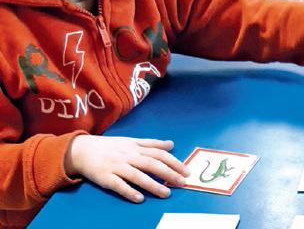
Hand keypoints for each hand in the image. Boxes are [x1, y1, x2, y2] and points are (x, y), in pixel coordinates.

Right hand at [64, 135, 189, 202]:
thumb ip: (152, 143)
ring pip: (138, 175)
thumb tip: (171, 144)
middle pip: (152, 164)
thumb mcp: (131, 141)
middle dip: (169, 173)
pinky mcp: (105, 178)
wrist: (82, 150)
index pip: (159, 154)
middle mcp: (128, 156)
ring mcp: (117, 166)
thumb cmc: (110, 146)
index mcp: (136, 147)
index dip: (174, 162)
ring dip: (153, 185)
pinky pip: (118, 185)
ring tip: (166, 193)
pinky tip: (139, 199)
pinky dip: (129, 192)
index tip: (186, 171)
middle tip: (182, 183)